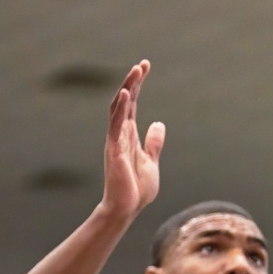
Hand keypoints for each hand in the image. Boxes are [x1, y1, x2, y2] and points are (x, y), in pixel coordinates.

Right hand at [102, 61, 163, 220]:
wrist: (127, 209)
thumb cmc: (136, 189)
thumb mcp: (151, 161)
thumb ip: (153, 142)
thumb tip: (158, 124)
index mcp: (129, 135)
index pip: (133, 104)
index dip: (138, 85)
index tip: (144, 67)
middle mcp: (120, 134)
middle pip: (125, 101)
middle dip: (133, 82)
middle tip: (142, 64)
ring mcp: (116, 141)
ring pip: (119, 109)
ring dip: (128, 89)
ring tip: (136, 71)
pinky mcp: (114, 150)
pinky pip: (116, 125)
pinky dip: (120, 109)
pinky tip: (127, 95)